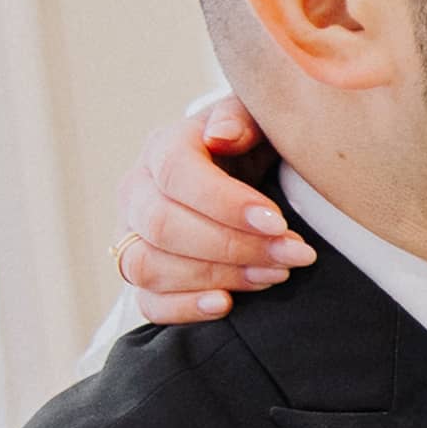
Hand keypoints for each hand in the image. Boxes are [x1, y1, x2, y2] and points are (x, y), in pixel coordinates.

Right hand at [116, 95, 309, 321]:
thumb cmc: (254, 147)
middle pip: (163, 226)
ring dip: (217, 276)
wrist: (246, 175)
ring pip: (149, 266)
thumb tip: (220, 136)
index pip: (176, 173)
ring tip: (275, 274)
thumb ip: (241, 119)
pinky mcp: (144, 276)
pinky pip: (146, 302)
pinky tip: (225, 304)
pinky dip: (183, 308)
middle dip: (234, 246)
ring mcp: (132, 236)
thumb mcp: (257, 120)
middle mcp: (137, 192)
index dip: (225, 202)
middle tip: (294, 254)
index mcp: (162, 149)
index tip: (278, 221)